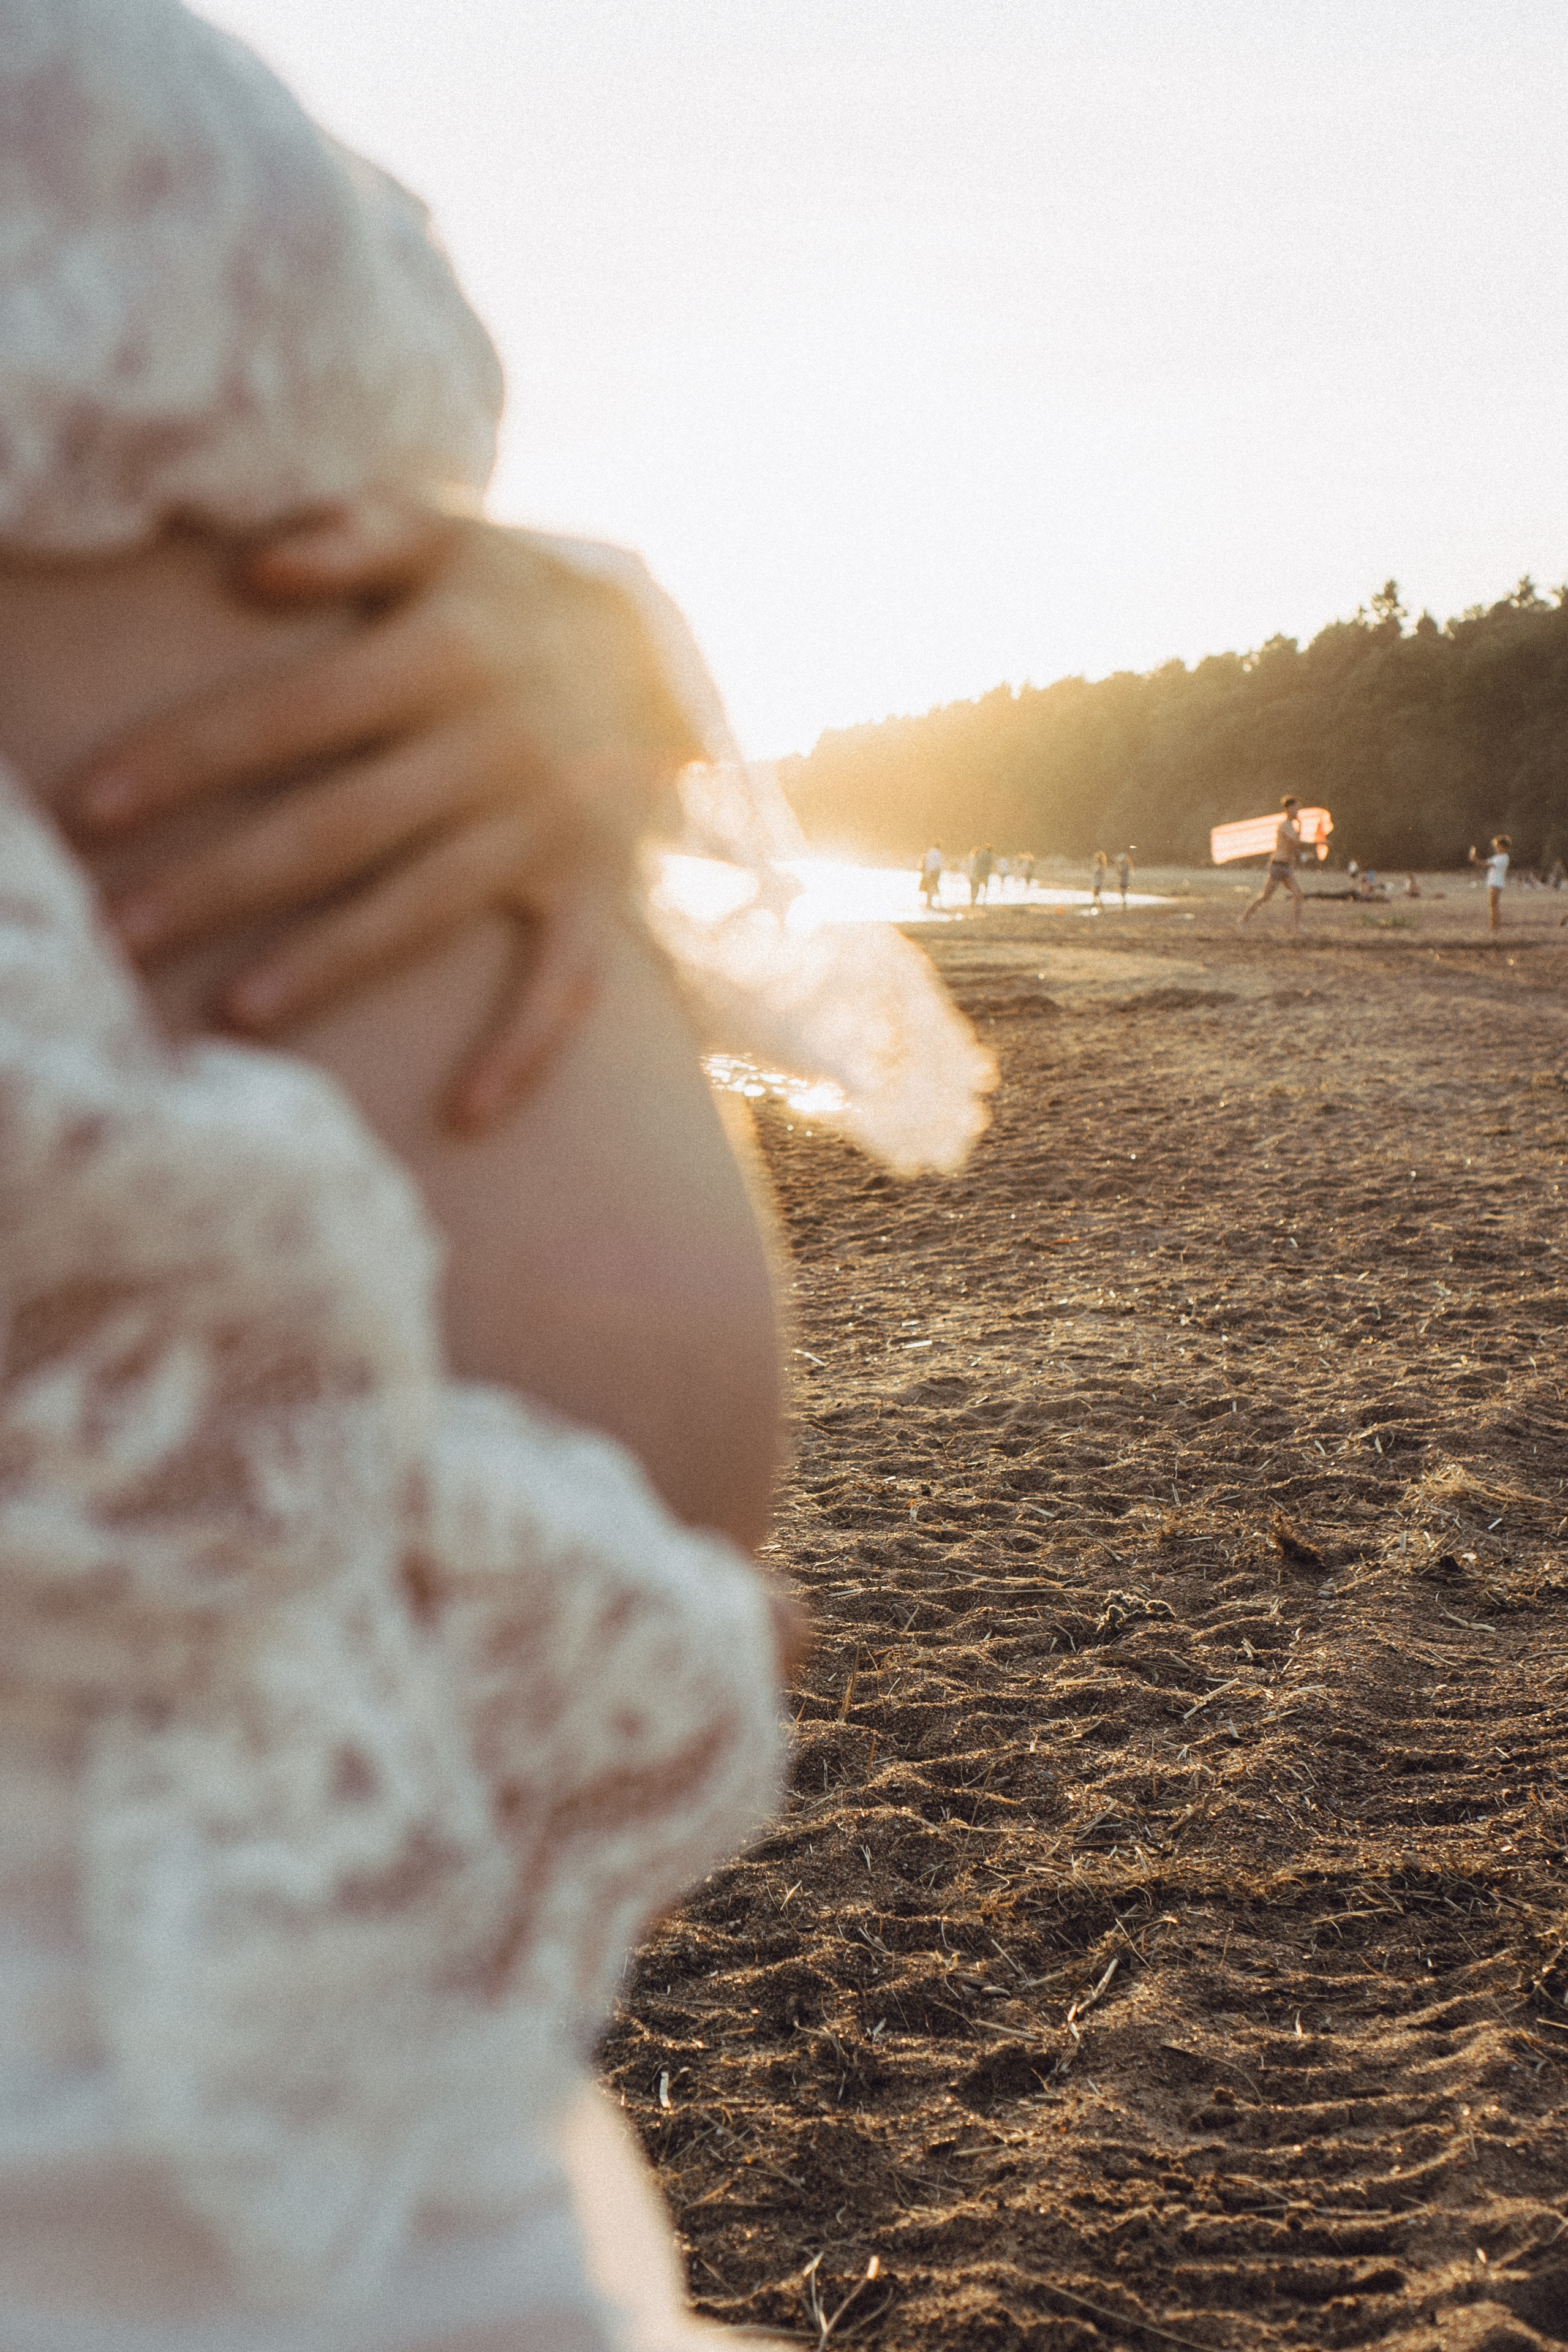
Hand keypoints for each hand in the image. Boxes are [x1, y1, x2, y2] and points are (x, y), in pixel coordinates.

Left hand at [63, 502, 703, 1127]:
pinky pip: (566, 983)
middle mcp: (492, 750)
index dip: (191, 759)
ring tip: (233, 1014)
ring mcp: (547, 832)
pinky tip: (467, 1114)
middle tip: (117, 934)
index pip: (292, 713)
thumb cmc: (516, 597)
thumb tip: (250, 568)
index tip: (92, 806)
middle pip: (336, 826)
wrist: (670, 654)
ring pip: (424, 908)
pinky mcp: (594, 893)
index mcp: (443, 656)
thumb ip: (351, 536)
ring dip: (331, 962)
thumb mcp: (447, 537)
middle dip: (221, 883)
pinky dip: (525, 1049)